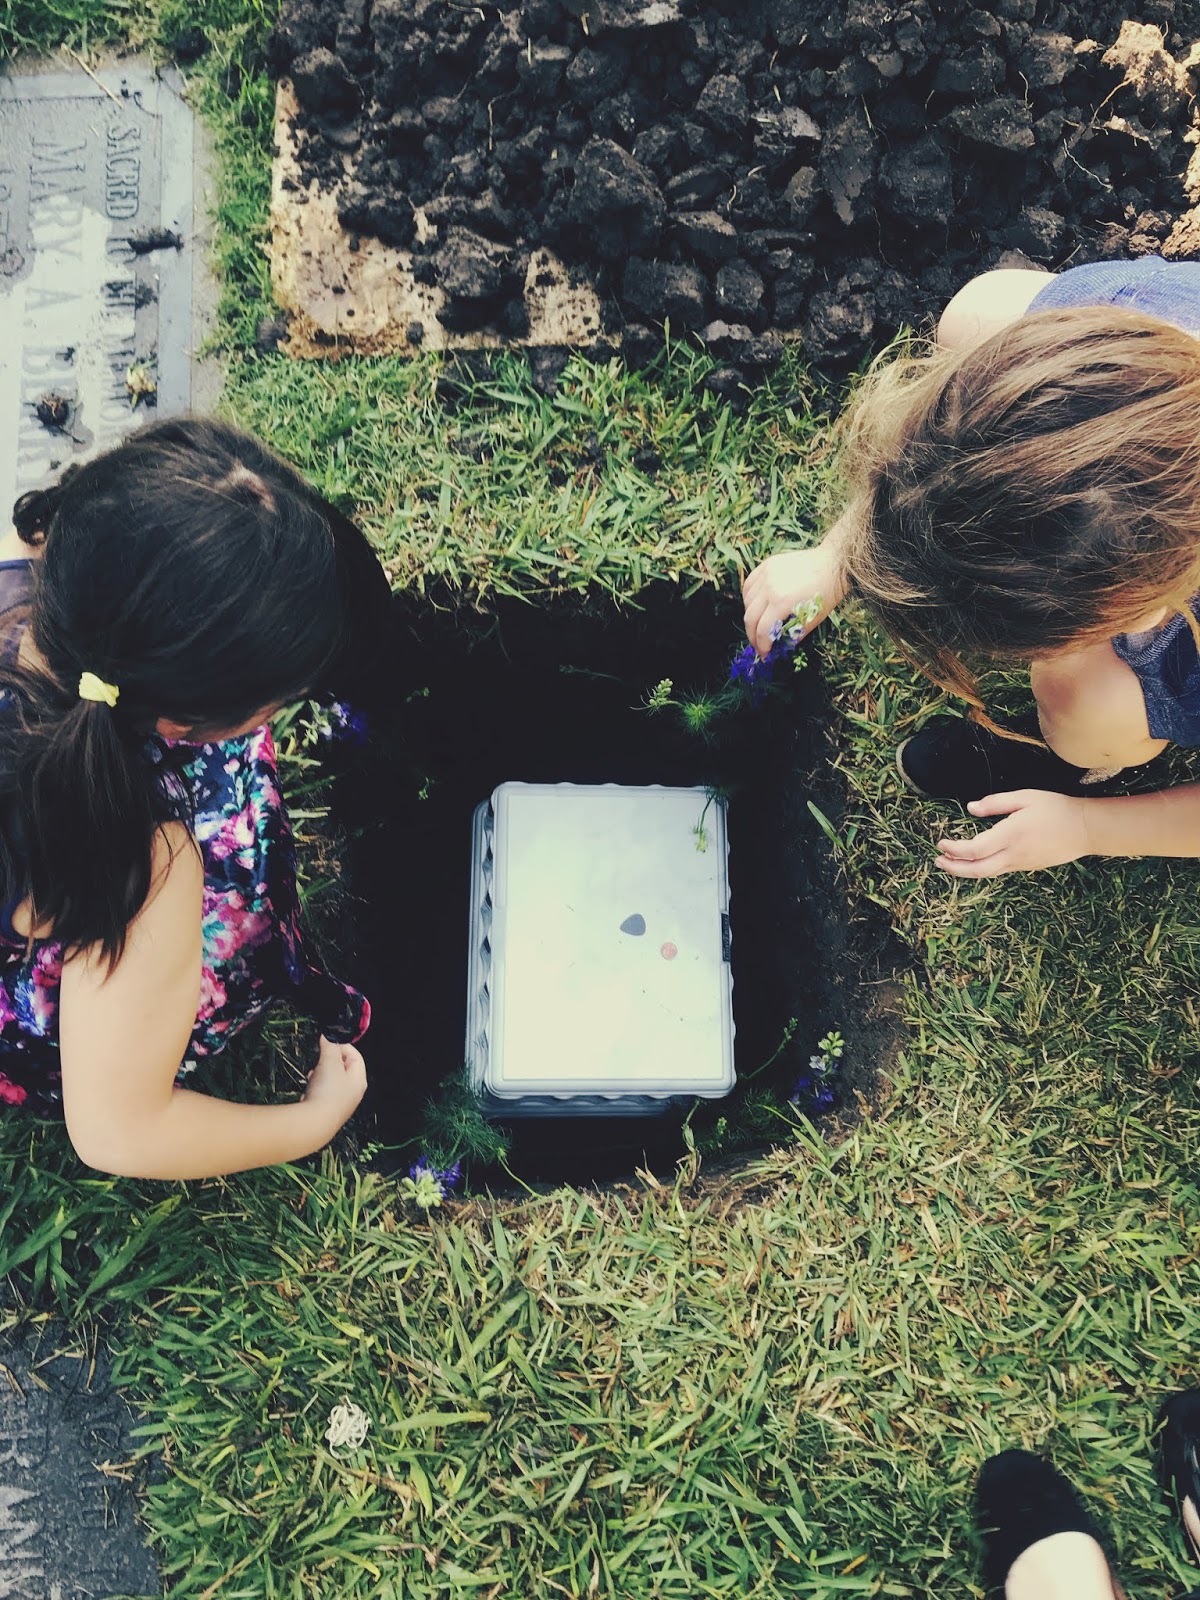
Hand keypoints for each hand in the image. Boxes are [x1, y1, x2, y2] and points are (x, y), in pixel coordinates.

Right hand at [302, 1035, 367, 1135]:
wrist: (315, 1123)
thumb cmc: (327, 1091)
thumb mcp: (329, 1062)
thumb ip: (329, 1047)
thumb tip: (328, 1036)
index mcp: (359, 1080)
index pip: (356, 1056)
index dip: (342, 1046)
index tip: (328, 1042)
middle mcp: (353, 1093)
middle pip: (343, 1069)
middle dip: (329, 1062)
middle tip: (320, 1060)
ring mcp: (341, 1104)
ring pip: (331, 1081)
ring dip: (320, 1075)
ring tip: (313, 1075)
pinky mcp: (328, 1112)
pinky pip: (323, 1094)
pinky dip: (316, 1088)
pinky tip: (309, 1090)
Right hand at [742, 546, 839, 658]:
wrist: (832, 564)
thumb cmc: (826, 593)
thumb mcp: (812, 620)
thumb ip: (793, 635)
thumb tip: (778, 647)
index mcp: (783, 602)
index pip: (763, 630)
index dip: (762, 646)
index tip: (764, 655)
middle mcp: (770, 587)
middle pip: (750, 617)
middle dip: (752, 635)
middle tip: (757, 644)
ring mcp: (766, 574)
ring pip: (747, 601)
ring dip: (750, 617)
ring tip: (757, 625)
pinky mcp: (766, 565)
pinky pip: (749, 585)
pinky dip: (748, 599)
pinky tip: (754, 606)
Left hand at [934, 790, 1092, 877]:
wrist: (1086, 829)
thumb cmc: (1056, 808)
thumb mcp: (1025, 798)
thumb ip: (995, 803)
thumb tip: (970, 808)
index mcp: (1010, 835)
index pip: (974, 850)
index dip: (954, 850)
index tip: (941, 843)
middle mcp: (1014, 854)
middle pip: (977, 870)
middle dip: (954, 868)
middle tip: (938, 862)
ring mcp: (1021, 863)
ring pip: (987, 873)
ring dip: (966, 870)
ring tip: (950, 863)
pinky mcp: (1028, 866)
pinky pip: (999, 870)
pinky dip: (982, 868)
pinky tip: (975, 861)